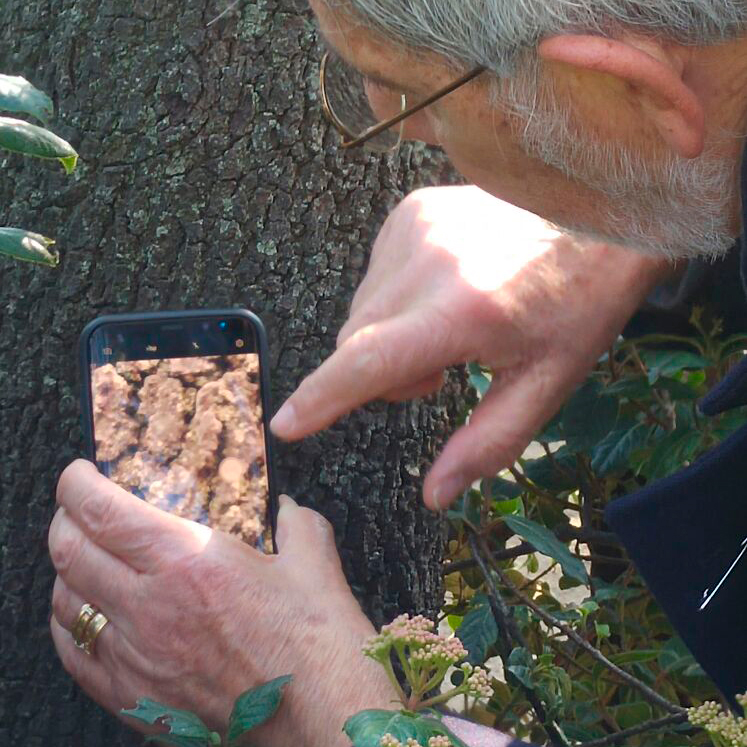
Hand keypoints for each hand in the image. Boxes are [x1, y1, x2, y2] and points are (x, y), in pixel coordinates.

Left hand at [49, 460, 395, 746]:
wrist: (318, 714)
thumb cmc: (316, 640)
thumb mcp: (313, 560)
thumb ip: (296, 522)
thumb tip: (288, 509)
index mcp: (190, 561)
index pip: (103, 513)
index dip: (77, 486)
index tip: (79, 474)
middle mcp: (151, 607)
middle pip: (70, 551)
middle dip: (65, 519)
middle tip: (77, 507)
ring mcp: (136, 657)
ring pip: (63, 602)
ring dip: (65, 570)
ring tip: (83, 555)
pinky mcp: (134, 698)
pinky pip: (74, 656)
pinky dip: (68, 625)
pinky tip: (82, 613)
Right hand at [271, 186, 670, 509]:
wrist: (598, 218)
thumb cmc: (579, 305)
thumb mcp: (546, 385)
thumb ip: (487, 444)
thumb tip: (435, 495)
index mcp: (464, 313)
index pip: (368, 362)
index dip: (321, 398)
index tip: (286, 424)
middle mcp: (428, 263)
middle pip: (355, 343)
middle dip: (379, 375)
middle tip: (439, 375)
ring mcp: (415, 228)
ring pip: (362, 310)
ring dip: (387, 336)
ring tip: (449, 328)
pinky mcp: (411, 210)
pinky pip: (375, 276)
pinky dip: (395, 298)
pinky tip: (443, 291)